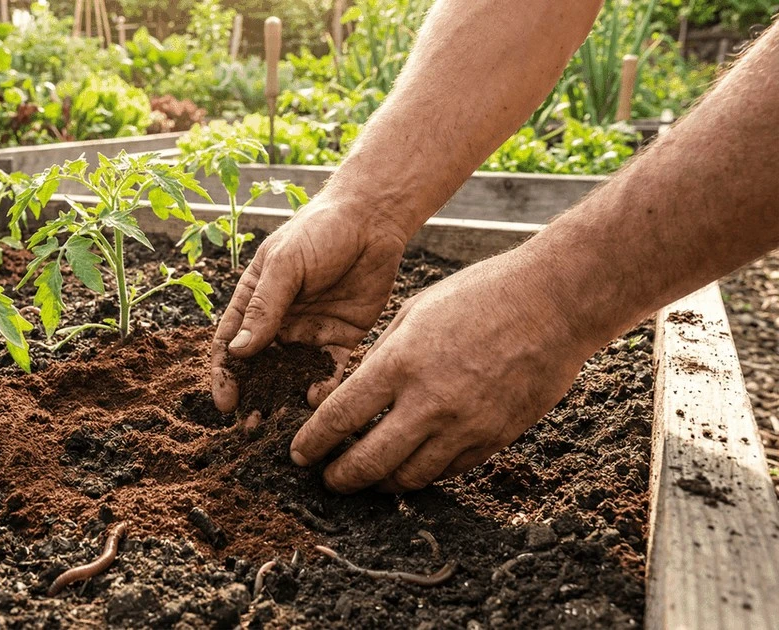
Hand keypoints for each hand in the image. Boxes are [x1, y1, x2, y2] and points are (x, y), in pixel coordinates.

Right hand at [210, 192, 408, 423]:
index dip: (225, 374)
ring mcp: (310, 332)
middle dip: (253, 398)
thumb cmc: (319, 231)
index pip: (231, 344)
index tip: (225, 402)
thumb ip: (264, 308)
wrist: (373, 219)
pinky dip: (322, 388)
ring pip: (292, 376)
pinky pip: (328, 371)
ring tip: (282, 425)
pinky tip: (318, 400)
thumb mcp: (285, 265)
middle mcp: (279, 321)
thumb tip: (238, 352)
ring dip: (284, 400)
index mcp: (254, 300)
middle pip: (260, 368)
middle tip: (251, 427)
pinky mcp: (342, 339)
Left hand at [289, 249, 610, 493]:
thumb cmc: (481, 295)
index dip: (313, 443)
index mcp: (400, 363)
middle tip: (328, 479)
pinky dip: (422, 473)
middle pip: (368, 461)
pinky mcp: (494, 438)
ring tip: (367, 478)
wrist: (554, 302)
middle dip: (340, 478)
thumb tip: (354, 392)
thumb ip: (382, 356)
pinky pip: (447, 471)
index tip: (299, 454)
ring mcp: (464, 425)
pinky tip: (410, 466)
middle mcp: (429, 402)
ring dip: (380, 482)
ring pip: (408, 477)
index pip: (340, 417)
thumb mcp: (415, 312)